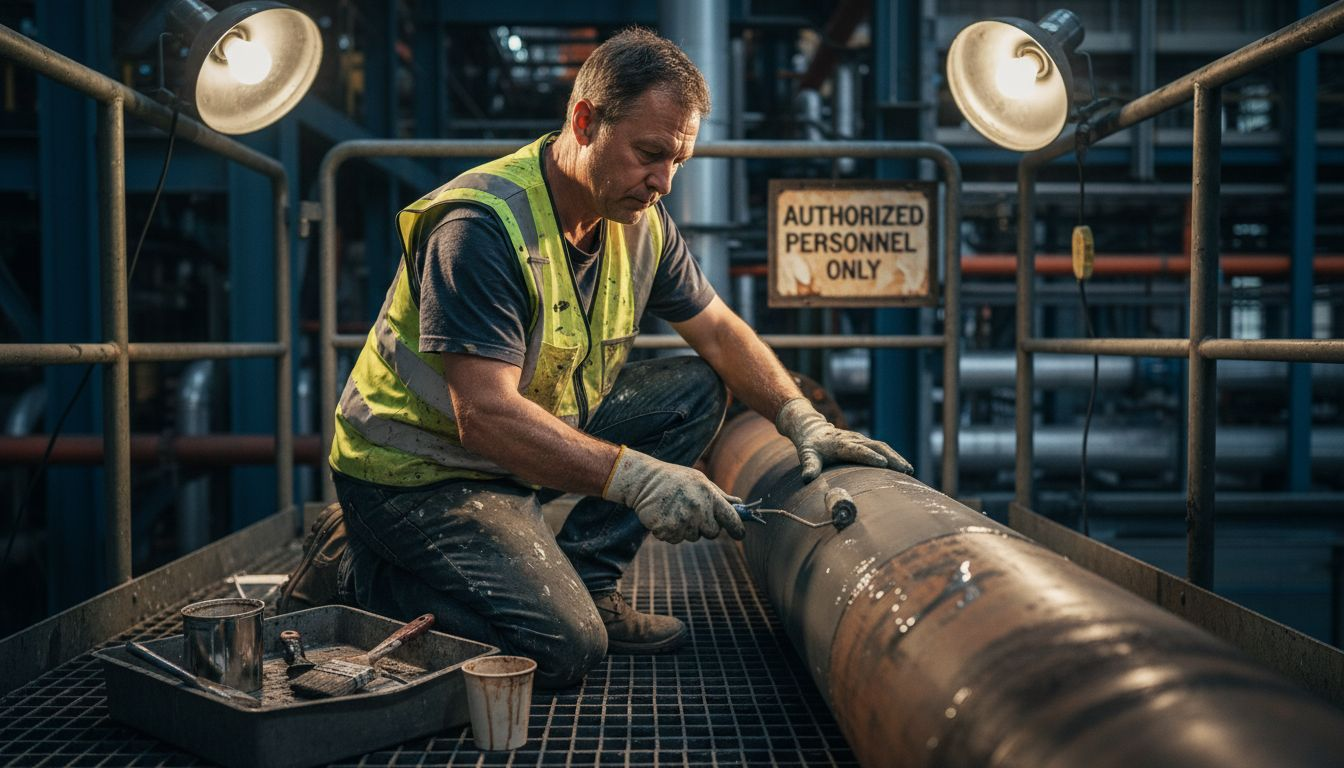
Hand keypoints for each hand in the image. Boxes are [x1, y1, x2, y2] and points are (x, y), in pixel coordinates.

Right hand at [602, 447, 746, 542]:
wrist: (643, 481)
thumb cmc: (674, 479)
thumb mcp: (699, 480)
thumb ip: (720, 494)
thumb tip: (739, 503)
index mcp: (709, 495)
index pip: (731, 518)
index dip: (737, 529)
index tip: (739, 534)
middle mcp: (698, 509)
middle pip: (713, 532)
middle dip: (706, 526)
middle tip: (693, 513)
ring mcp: (682, 521)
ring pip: (693, 537)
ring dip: (687, 528)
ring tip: (675, 510)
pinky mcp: (667, 531)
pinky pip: (676, 539)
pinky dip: (671, 531)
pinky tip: (665, 516)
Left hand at [775, 397, 913, 481]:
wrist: (814, 429)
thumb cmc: (811, 446)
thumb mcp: (807, 454)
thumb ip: (809, 465)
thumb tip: (807, 478)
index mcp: (840, 443)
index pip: (856, 449)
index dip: (869, 456)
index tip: (882, 463)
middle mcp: (853, 439)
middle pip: (875, 447)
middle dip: (891, 457)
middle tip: (905, 470)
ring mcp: (861, 440)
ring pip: (882, 446)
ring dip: (896, 457)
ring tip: (909, 470)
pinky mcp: (865, 442)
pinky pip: (882, 448)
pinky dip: (894, 456)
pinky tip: (904, 468)